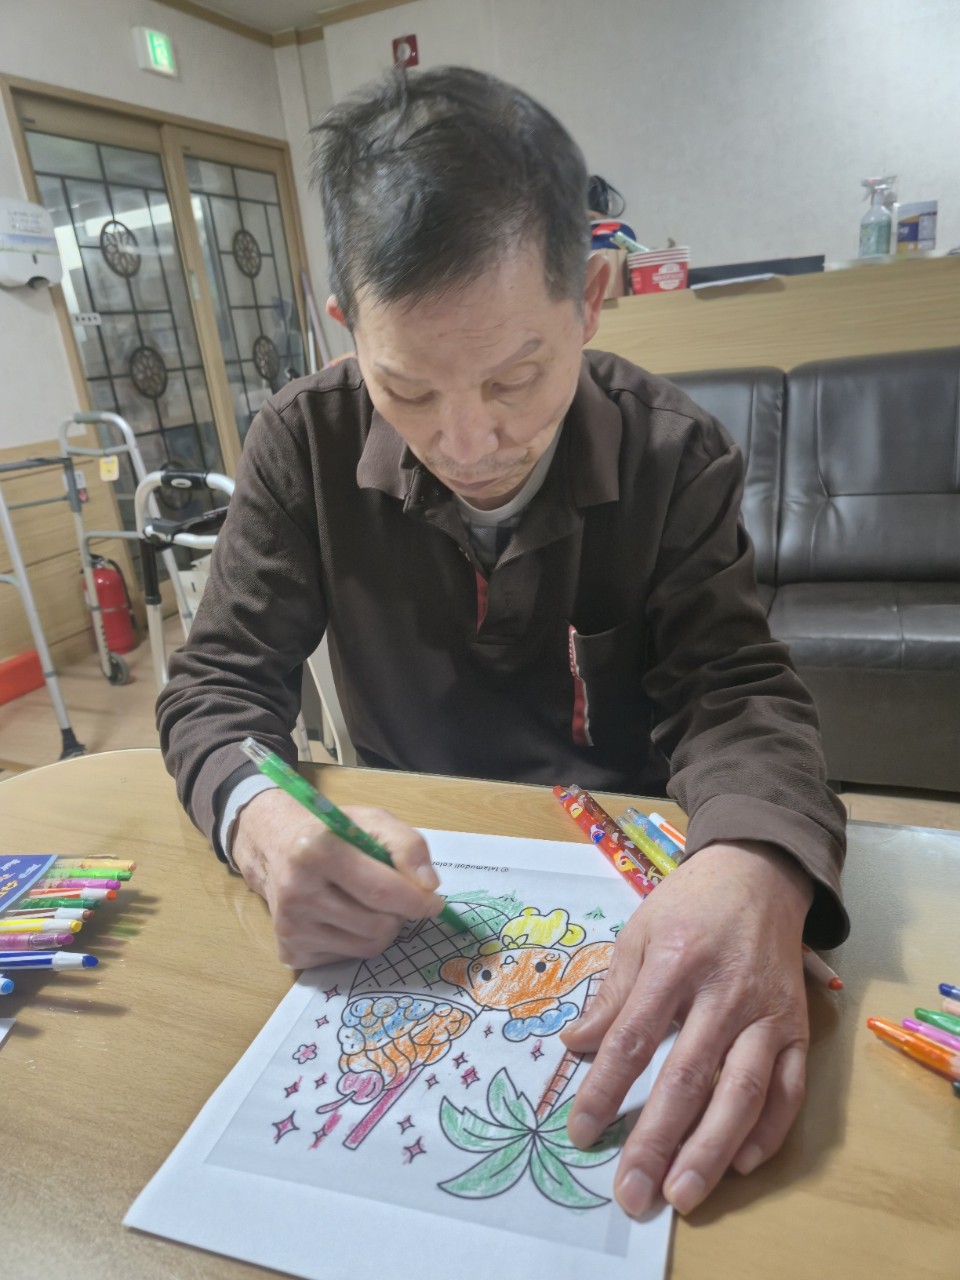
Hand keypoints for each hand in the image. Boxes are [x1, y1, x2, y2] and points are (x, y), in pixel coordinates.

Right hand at [232, 789, 444, 967]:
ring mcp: (290, 927)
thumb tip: (428, 886)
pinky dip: (358, 940)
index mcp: (316, 850)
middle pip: (379, 925)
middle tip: (393, 895)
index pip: (381, 891)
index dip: (417, 900)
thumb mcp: (372, 821)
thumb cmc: (334, 834)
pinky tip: (343, 916)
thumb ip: (408, 845)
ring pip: (368, 947)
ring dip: (382, 927)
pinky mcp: (290, 952)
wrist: (277, 848)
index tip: (433, 900)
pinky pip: (348, 959)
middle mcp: (296, 891)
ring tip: (366, 903)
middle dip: (399, 912)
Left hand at [561, 840, 813, 1217]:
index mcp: (675, 961)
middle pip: (688, 1075)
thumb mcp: (639, 932)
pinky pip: (789, 1088)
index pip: (634, 1037)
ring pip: (742, 1090)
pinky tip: (742, 1162)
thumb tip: (575, 1046)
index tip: (582, 1132)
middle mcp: (725, 991)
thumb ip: (612, 994)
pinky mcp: (798, 1027)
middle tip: (633, 1192)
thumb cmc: (690, 905)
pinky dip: (769, 1130)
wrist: (760, 874)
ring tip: (684, 1194)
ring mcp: (767, 1012)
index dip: (606, 1088)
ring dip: (712, 1148)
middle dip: (658, 1139)